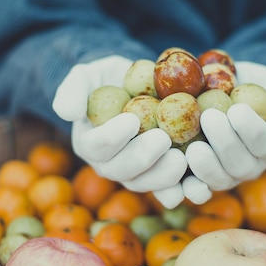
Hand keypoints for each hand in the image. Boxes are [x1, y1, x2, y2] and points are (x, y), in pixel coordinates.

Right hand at [52, 56, 187, 204]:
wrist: (137, 86)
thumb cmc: (109, 79)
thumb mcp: (87, 75)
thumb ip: (72, 89)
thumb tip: (67, 113)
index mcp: (89, 143)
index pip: (96, 146)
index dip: (112, 137)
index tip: (131, 120)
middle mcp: (109, 165)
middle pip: (121, 170)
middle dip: (142, 158)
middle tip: (163, 139)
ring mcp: (135, 175)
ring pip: (145, 184)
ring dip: (163, 176)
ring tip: (181, 159)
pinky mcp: (160, 177)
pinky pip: (168, 191)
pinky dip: (183, 190)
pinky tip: (198, 184)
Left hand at [185, 61, 265, 196]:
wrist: (219, 92)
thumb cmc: (247, 85)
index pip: (264, 143)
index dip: (251, 129)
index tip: (236, 110)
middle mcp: (250, 166)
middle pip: (240, 165)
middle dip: (225, 143)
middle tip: (209, 117)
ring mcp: (225, 177)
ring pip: (219, 180)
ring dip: (206, 166)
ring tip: (193, 147)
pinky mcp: (200, 180)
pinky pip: (196, 190)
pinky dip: (187, 187)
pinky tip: (177, 174)